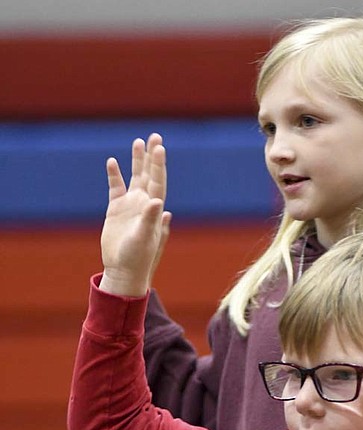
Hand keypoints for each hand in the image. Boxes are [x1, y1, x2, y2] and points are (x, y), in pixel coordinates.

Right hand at [100, 133, 171, 296]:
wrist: (123, 270)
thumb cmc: (138, 258)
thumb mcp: (145, 239)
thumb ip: (150, 220)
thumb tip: (158, 202)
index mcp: (153, 209)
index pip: (158, 182)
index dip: (158, 165)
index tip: (160, 147)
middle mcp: (144, 204)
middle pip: (149, 175)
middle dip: (152, 157)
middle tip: (155, 136)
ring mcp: (130, 206)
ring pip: (134, 178)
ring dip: (136, 161)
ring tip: (138, 142)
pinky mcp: (116, 211)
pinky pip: (116, 188)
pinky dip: (115, 176)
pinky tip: (113, 162)